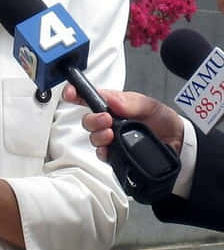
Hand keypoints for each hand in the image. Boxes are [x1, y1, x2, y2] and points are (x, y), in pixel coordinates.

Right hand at [62, 85, 184, 159]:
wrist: (178, 144)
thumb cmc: (163, 121)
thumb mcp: (150, 105)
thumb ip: (131, 102)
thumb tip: (112, 99)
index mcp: (114, 105)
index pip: (90, 98)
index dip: (76, 94)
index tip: (71, 93)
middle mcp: (109, 122)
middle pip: (87, 120)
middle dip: (92, 119)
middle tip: (106, 119)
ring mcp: (111, 139)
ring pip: (92, 138)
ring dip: (98, 135)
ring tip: (110, 134)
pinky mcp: (115, 155)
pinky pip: (101, 155)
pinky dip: (103, 152)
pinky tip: (109, 149)